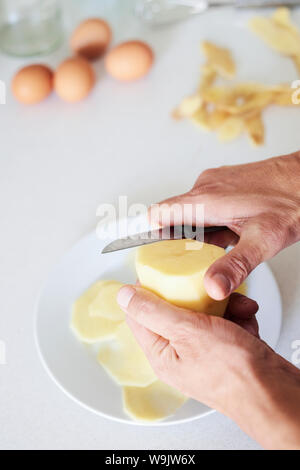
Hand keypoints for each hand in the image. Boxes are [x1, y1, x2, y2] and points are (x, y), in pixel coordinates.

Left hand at [118, 285, 299, 449]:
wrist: (274, 392)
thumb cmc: (233, 373)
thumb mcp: (186, 331)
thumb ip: (153, 310)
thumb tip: (124, 296)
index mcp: (161, 352)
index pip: (140, 314)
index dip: (148, 290)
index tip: (162, 272)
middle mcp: (180, 352)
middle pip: (176, 309)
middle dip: (194, 295)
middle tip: (206, 288)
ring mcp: (204, 350)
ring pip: (205, 313)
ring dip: (223, 304)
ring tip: (235, 305)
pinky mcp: (226, 347)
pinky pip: (226, 321)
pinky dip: (238, 316)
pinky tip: (246, 318)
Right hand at [149, 152, 299, 299]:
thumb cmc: (293, 199)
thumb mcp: (263, 240)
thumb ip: (234, 265)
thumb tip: (211, 287)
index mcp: (205, 199)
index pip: (159, 213)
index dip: (145, 231)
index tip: (136, 246)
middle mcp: (206, 187)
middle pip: (174, 216)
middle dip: (177, 241)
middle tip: (184, 263)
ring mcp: (217, 184)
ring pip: (193, 212)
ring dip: (198, 234)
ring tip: (216, 249)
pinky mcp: (227, 184)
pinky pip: (208, 206)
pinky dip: (211, 224)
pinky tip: (230, 235)